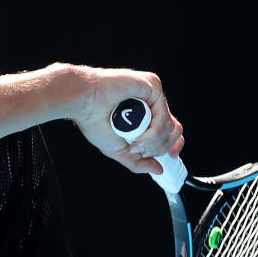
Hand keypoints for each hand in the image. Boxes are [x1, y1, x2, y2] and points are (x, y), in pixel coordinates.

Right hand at [63, 65, 183, 175]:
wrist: (83, 102)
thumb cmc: (94, 120)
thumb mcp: (118, 150)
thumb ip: (138, 162)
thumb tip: (159, 170)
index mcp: (144, 115)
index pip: (169, 130)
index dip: (173, 145)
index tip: (170, 157)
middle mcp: (150, 103)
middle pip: (174, 129)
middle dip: (162, 147)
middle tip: (142, 151)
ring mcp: (152, 95)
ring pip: (170, 126)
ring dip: (153, 142)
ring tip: (135, 144)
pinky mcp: (152, 86)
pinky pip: (164, 116)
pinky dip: (154, 132)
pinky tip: (139, 137)